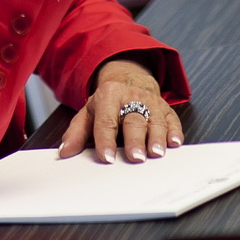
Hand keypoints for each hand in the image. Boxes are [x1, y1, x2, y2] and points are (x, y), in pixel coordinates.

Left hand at [59, 57, 183, 164]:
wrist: (130, 82)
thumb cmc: (108, 104)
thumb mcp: (88, 113)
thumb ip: (76, 132)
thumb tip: (65, 152)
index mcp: (108, 96)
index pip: (106, 120)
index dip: (105, 140)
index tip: (106, 157)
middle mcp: (131, 97)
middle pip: (133, 120)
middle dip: (135, 140)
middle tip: (135, 157)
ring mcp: (151, 102)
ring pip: (155, 120)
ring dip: (156, 137)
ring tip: (156, 153)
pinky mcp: (166, 109)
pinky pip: (172, 120)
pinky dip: (174, 131)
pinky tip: (174, 143)